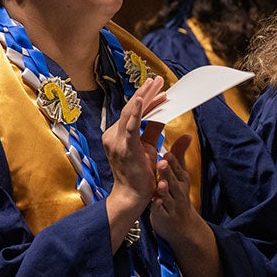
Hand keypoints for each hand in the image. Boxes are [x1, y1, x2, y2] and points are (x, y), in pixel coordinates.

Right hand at [102, 76, 166, 250]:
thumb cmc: (140, 175)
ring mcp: (117, 141)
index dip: (147, 100)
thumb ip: (153, 131)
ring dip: (144, 97)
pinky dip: (135, 111)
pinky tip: (142, 99)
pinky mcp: (125, 147)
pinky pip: (130, 126)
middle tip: (158, 79)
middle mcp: (113, 136)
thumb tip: (163, 115)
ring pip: (130, 113)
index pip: (133, 113)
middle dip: (146, 93)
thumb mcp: (148, 148)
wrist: (133, 197)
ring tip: (156, 84)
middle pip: (130, 109)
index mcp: (118, 135)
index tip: (160, 89)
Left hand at [150, 135, 200, 247]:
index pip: (178, 169)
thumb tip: (187, 135)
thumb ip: (180, 156)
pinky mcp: (164, 216)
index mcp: (181, 180)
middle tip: (162, 162)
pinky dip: (158, 207)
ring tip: (160, 183)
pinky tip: (154, 202)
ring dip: (164, 190)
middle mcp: (178, 191)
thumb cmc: (178, 195)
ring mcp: (172, 204)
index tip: (166, 153)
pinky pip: (161, 211)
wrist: (182, 226)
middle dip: (168, 172)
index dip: (173, 162)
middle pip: (173, 181)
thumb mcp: (181, 176)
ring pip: (168, 196)